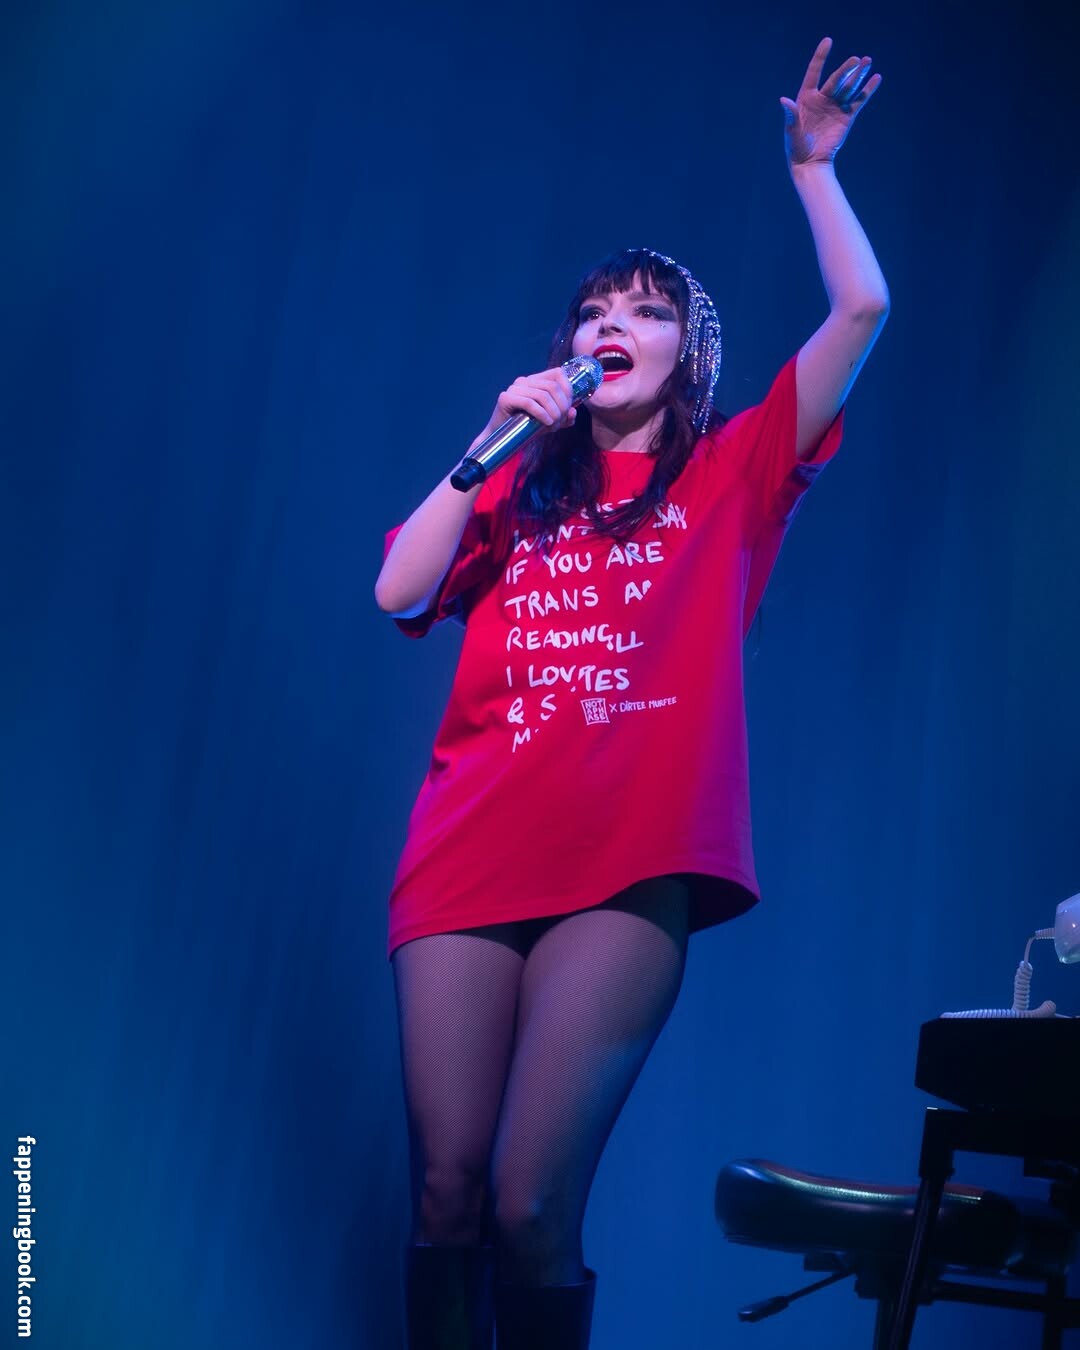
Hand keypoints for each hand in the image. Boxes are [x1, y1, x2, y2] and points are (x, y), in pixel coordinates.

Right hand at [473, 368, 576, 446]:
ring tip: (553, 425)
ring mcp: (514, 388)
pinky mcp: (505, 398)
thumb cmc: (525, 429)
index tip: (569, 407)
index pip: (558, 373)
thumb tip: (573, 412)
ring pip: (542, 395)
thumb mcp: (549, 423)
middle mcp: (524, 381)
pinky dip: (541, 414)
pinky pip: (529, 403)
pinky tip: (546, 423)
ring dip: (553, 412)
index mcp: (535, 381)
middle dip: (561, 405)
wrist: (502, 440)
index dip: (568, 389)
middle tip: (560, 421)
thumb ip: (563, 417)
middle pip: (552, 386)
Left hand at [780, 37, 881, 167]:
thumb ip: (790, 114)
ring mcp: (835, 106)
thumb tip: (783, 100)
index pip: (814, 72)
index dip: (821, 57)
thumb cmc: (796, 146)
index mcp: (806, 97)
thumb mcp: (791, 130)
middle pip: (836, 79)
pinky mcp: (846, 116)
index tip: (828, 41)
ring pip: (849, 87)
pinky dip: (868, 90)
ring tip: (867, 61)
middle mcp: (822, 98)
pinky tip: (876, 78)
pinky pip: (859, 100)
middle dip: (846, 69)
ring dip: (858, 75)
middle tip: (856, 60)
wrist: (809, 162)